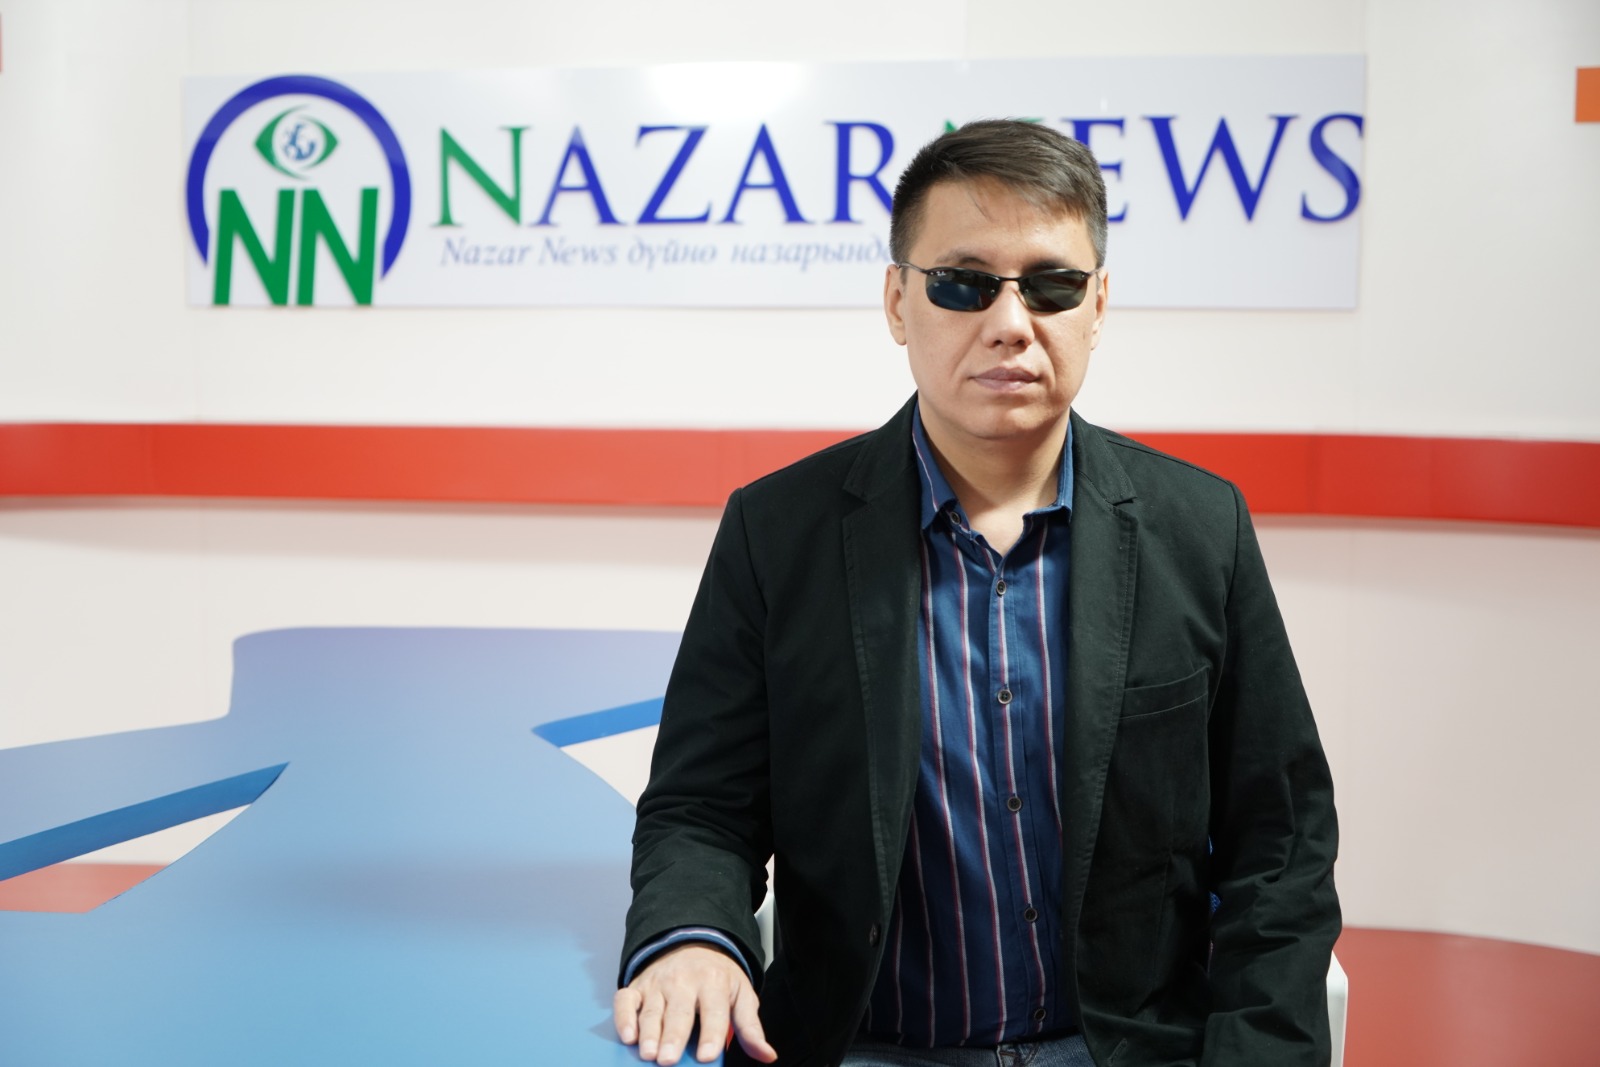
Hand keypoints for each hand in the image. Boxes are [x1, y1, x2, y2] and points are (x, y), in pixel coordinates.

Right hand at [613, 943, 776, 1064]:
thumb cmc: (717, 976)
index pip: (713, 1012)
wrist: (693, 943)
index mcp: (713, 983)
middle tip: (668, 1060)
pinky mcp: (638, 986)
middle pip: (678, 1013)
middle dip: (673, 1037)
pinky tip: (627, 1035)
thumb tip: (767, 1055)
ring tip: (648, 1053)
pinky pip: (625, 1000)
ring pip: (651, 1010)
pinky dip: (624, 1017)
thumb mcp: (741, 994)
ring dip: (648, 1032)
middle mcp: (684, 982)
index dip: (710, 1034)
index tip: (706, 1055)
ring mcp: (658, 984)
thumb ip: (750, 1027)